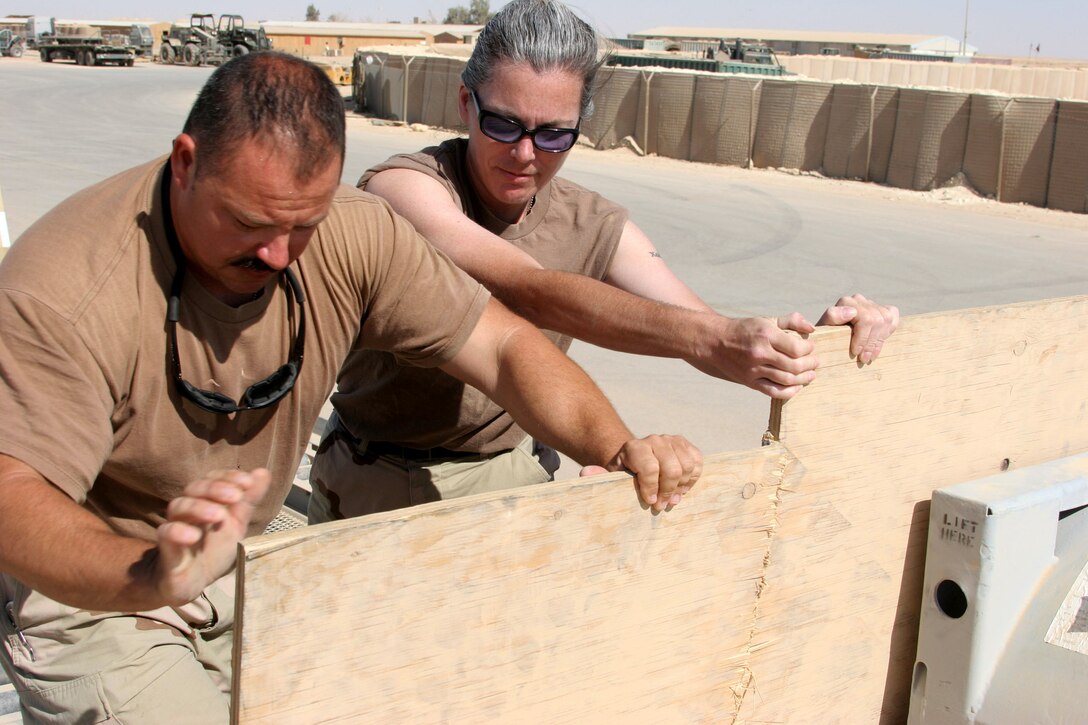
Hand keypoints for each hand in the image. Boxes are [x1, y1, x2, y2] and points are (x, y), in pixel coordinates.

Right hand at [155, 468, 270, 605]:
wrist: (194, 581)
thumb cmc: (214, 548)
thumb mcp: (237, 524)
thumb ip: (249, 501)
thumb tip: (263, 472)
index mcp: (206, 500)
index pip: (213, 478)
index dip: (228, 477)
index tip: (247, 482)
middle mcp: (189, 509)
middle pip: (194, 488)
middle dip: (216, 488)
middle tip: (235, 496)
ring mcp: (176, 525)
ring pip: (179, 506)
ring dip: (199, 507)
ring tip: (219, 515)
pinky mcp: (167, 547)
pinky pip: (165, 533)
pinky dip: (178, 531)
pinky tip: (193, 535)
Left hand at [603, 435, 702, 511]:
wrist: (636, 459)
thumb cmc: (624, 474)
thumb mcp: (610, 477)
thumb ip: (599, 476)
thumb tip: (585, 473)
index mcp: (634, 447)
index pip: (650, 468)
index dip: (652, 489)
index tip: (649, 502)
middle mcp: (654, 439)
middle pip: (672, 469)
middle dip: (668, 491)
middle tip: (661, 506)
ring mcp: (671, 440)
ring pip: (687, 466)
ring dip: (681, 487)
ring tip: (672, 499)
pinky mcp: (685, 444)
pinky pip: (697, 462)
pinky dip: (693, 478)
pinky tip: (681, 488)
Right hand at [690, 313, 818, 399]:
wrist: (715, 342)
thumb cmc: (744, 330)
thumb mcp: (766, 320)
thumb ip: (791, 321)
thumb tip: (812, 328)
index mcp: (766, 335)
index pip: (797, 347)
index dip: (809, 348)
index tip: (811, 347)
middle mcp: (760, 353)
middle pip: (794, 365)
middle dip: (810, 364)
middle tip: (815, 362)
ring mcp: (753, 370)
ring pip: (787, 380)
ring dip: (804, 378)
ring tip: (810, 374)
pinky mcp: (749, 382)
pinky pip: (774, 392)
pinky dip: (789, 392)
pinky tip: (797, 387)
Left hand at [817, 293, 899, 363]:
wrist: (830, 339)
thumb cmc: (826, 336)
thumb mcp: (824, 330)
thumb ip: (832, 317)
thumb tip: (852, 312)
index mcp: (846, 302)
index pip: (865, 318)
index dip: (863, 337)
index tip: (856, 353)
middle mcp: (859, 300)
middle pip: (877, 320)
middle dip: (871, 342)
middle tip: (864, 359)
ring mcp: (871, 304)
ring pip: (886, 319)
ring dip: (879, 341)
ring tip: (870, 356)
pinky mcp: (881, 309)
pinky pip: (892, 315)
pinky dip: (889, 330)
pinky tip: (880, 341)